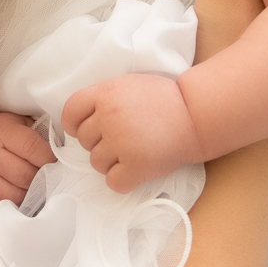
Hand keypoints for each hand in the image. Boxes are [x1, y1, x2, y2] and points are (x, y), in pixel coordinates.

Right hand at [0, 106, 54, 204]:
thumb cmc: (1, 130)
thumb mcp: (18, 121)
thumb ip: (39, 134)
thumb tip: (62, 154)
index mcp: (1, 132)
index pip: (33, 149)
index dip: (50, 158)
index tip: (58, 161)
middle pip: (24, 176)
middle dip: (42, 179)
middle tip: (51, 177)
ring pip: (14, 195)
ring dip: (31, 194)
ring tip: (38, 187)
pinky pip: (0, 205)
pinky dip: (15, 204)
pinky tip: (23, 196)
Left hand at [61, 73, 201, 192]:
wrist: (197, 113)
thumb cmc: (165, 100)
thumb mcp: (128, 85)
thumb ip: (103, 98)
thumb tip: (80, 121)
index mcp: (105, 93)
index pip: (70, 112)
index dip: (73, 124)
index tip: (86, 130)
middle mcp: (109, 116)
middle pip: (83, 141)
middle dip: (100, 143)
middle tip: (125, 139)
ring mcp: (121, 142)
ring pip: (96, 163)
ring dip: (111, 163)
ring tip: (134, 152)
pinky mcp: (136, 165)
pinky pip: (113, 182)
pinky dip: (123, 180)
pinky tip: (137, 170)